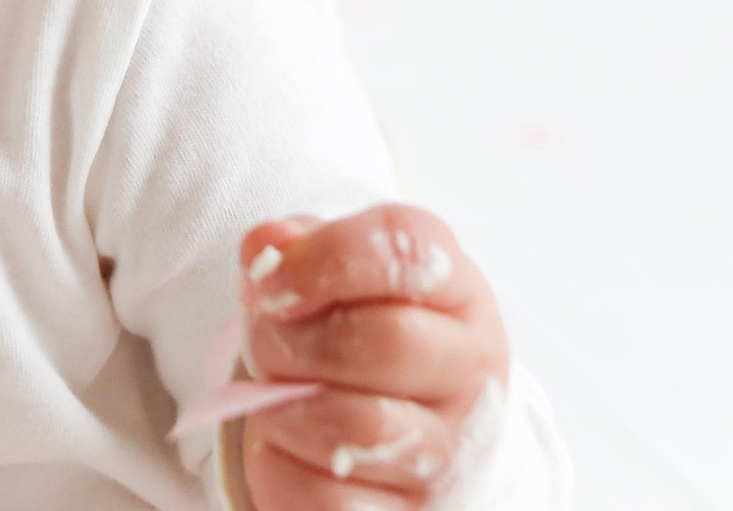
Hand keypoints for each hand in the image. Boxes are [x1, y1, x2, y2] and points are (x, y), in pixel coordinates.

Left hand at [234, 205, 506, 509]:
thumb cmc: (360, 331)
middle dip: (292, 338)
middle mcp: (470, 368)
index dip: (323, 259)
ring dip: (283, 406)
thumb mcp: (340, 274)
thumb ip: (297, 247)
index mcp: (455, 289)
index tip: (267, 282)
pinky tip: (283, 445)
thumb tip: (265, 249)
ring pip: (359, 428)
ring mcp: (450, 451)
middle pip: (386, 341)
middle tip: (262, 341)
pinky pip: (330, 500)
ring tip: (273, 393)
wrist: (410, 428)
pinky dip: (279, 469)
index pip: (406, 250)